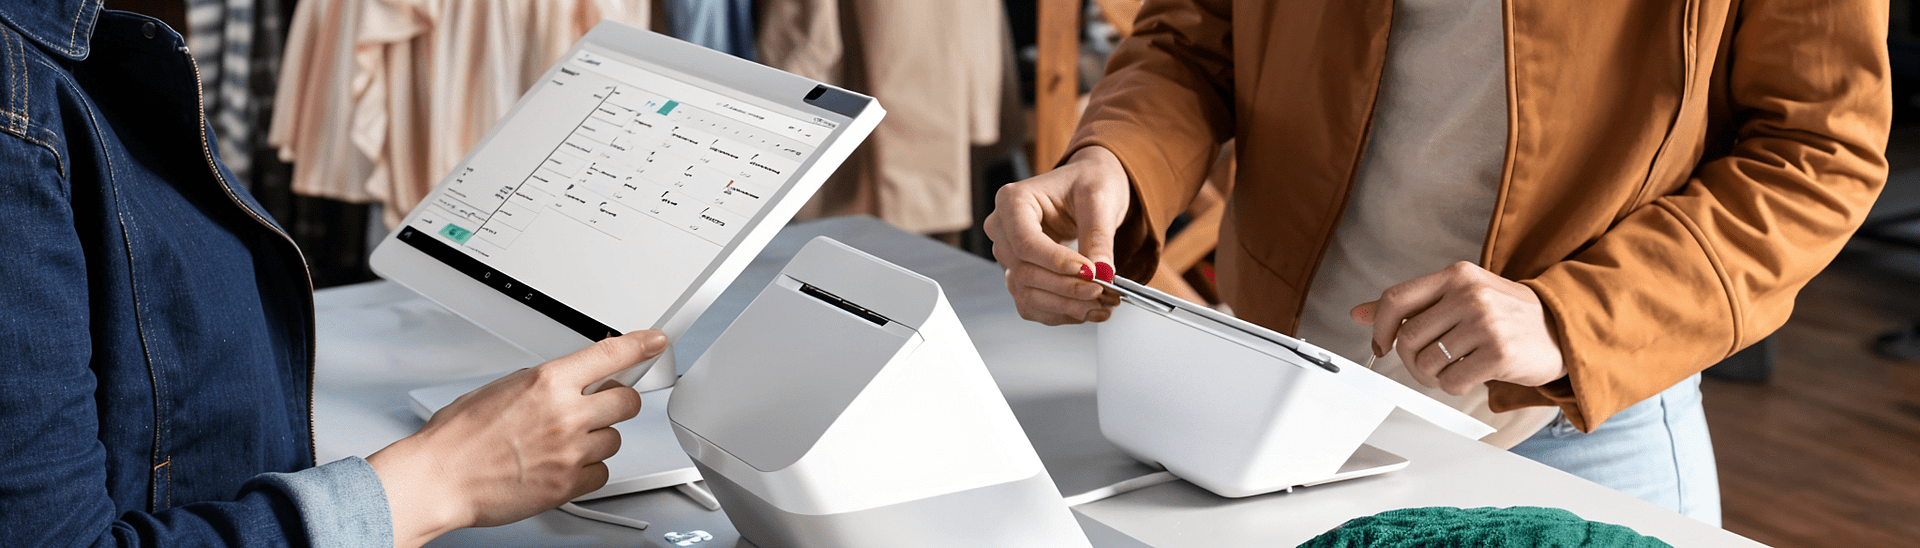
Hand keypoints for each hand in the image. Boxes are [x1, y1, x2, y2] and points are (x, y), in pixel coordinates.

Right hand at [367, 330, 658, 546]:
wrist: (439, 478)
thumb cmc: (458, 437)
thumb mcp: (501, 388)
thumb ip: (543, 384)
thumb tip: (567, 382)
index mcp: (547, 381)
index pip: (611, 355)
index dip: (641, 346)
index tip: (655, 342)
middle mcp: (565, 414)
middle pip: (627, 401)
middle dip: (618, 401)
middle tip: (600, 405)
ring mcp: (571, 451)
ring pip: (615, 439)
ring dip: (596, 439)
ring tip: (561, 443)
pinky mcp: (569, 484)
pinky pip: (601, 472)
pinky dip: (587, 470)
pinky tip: (561, 466)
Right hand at [983, 146, 1130, 324]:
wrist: (1087, 191)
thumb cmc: (1087, 182)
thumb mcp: (1099, 198)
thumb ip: (1098, 235)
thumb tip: (1102, 273)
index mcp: (1013, 201)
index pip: (1025, 242)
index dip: (1057, 262)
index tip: (1090, 272)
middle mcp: (1002, 230)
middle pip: (1025, 272)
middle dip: (1067, 288)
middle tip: (1104, 290)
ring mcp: (1008, 256)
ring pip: (1027, 294)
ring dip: (1066, 306)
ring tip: (1103, 304)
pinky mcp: (1019, 276)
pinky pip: (1032, 305)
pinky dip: (1061, 312)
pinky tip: (1088, 309)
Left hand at [1350, 262, 1566, 394]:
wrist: (1562, 330)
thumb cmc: (1506, 314)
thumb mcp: (1462, 296)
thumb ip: (1413, 304)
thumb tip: (1358, 313)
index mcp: (1457, 275)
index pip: (1395, 299)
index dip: (1379, 327)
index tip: (1381, 344)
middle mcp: (1470, 295)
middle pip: (1408, 338)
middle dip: (1409, 361)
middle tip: (1425, 365)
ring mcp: (1486, 323)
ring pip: (1427, 363)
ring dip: (1432, 376)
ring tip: (1451, 369)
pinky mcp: (1499, 354)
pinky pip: (1452, 382)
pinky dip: (1453, 386)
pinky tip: (1470, 375)